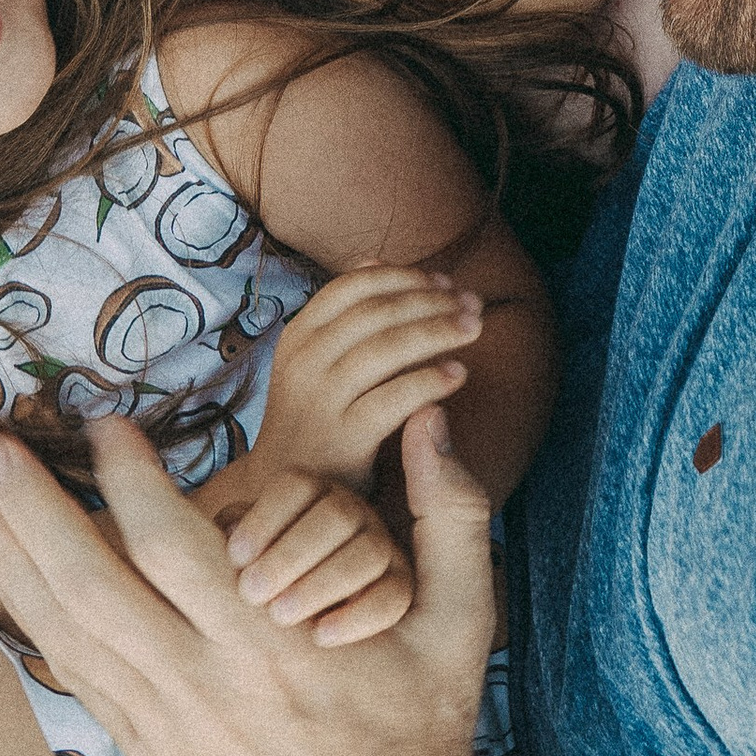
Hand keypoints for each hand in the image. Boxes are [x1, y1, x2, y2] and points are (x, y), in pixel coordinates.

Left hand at [0, 408, 498, 755]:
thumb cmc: (422, 731)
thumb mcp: (464, 625)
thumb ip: (454, 516)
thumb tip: (431, 418)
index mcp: (275, 650)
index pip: (180, 557)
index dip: (133, 486)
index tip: (106, 424)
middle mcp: (206, 687)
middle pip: (95, 592)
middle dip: (33, 516)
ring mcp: (165, 725)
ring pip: (66, 634)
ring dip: (6, 560)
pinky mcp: (146, 749)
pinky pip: (73, 674)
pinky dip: (29, 615)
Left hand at [221, 469, 414, 644]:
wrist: (293, 638)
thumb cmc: (256, 585)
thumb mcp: (237, 556)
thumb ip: (225, 537)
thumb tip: (214, 536)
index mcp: (310, 492)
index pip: (296, 486)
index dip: (264, 519)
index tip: (233, 558)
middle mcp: (352, 511)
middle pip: (335, 515)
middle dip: (290, 555)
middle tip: (251, 593)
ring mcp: (382, 547)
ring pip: (367, 553)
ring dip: (321, 584)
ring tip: (280, 615)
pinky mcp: (401, 589)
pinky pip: (393, 598)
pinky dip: (358, 617)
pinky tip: (321, 637)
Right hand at [247, 266, 482, 488]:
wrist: (281, 496)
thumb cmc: (311, 421)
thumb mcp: (312, 361)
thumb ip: (343, 315)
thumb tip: (376, 259)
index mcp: (298, 336)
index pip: (355, 285)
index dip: (405, 276)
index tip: (444, 281)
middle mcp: (305, 362)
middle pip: (377, 311)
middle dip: (432, 300)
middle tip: (472, 302)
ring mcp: (321, 400)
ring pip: (388, 347)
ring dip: (439, 330)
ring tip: (474, 328)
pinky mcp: (344, 439)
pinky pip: (396, 398)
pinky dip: (431, 379)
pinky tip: (459, 374)